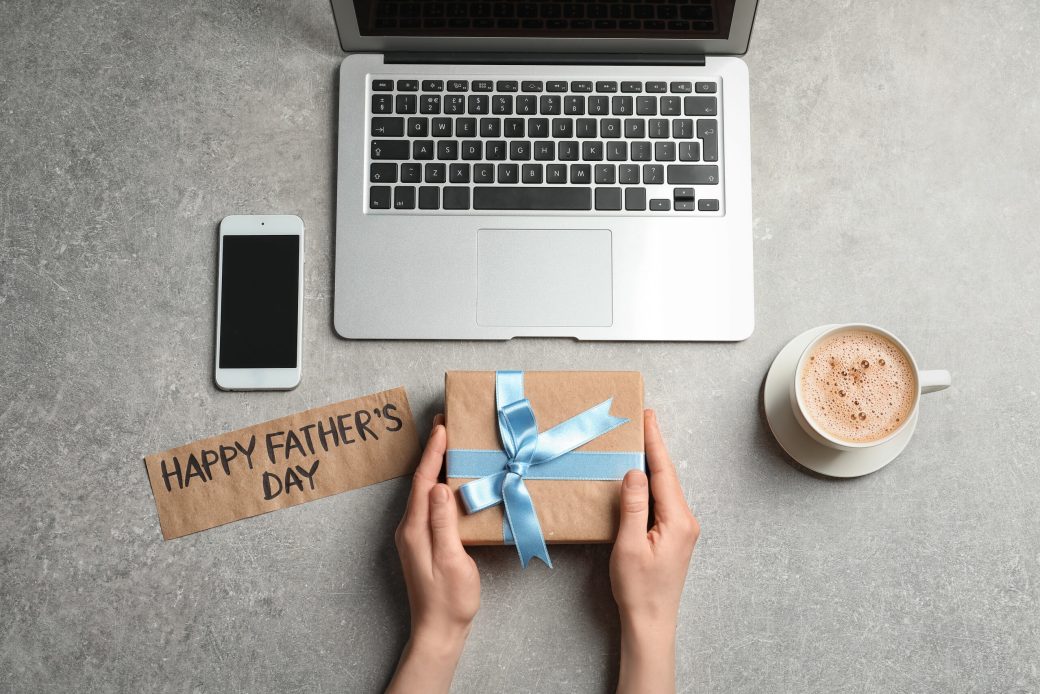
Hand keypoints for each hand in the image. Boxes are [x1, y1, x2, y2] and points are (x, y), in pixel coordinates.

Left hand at [387, 415, 479, 693]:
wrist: (438, 631)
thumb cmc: (448, 600)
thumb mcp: (450, 560)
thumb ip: (443, 523)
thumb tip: (440, 488)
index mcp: (415, 529)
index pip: (424, 482)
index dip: (433, 454)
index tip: (442, 429)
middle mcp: (410, 528)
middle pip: (421, 482)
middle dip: (432, 452)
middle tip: (444, 425)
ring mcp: (416, 535)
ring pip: (426, 492)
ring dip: (436, 466)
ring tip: (448, 444)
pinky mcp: (424, 542)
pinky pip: (430, 504)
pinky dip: (440, 484)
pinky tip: (451, 481)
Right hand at [610, 409, 699, 693]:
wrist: (651, 620)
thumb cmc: (638, 588)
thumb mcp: (629, 545)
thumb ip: (633, 506)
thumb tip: (634, 472)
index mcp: (678, 520)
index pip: (663, 472)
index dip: (654, 442)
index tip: (648, 416)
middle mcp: (686, 520)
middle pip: (667, 476)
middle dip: (654, 447)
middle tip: (642, 419)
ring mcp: (682, 528)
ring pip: (665, 487)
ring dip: (652, 464)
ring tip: (640, 439)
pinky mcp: (674, 535)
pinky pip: (663, 500)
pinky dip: (652, 483)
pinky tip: (641, 475)